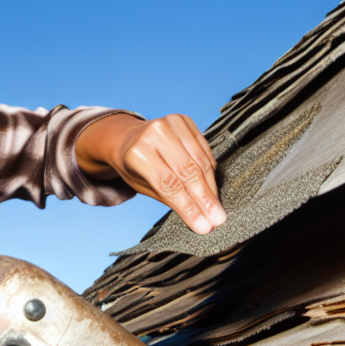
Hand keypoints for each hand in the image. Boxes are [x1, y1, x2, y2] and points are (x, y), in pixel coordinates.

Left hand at [80, 114, 226, 234]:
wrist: (126, 138)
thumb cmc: (135, 167)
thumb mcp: (144, 186)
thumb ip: (171, 200)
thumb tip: (201, 221)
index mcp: (137, 154)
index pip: (169, 185)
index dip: (189, 207)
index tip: (204, 226)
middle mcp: (153, 134)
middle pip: (187, 172)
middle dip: (205, 199)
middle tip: (218, 219)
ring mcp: (169, 123)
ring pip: (199, 160)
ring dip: (211, 187)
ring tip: (218, 208)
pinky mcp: (182, 120)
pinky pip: (203, 148)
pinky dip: (210, 169)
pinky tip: (212, 185)